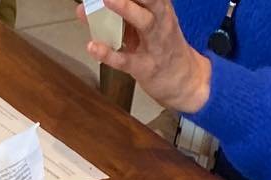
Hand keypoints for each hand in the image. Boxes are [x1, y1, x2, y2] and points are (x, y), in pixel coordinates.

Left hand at [78, 0, 211, 113]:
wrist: (184, 81)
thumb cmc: (161, 48)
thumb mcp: (147, 27)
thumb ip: (121, 16)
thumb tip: (85, 9)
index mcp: (161, 9)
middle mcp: (161, 22)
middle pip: (151, 0)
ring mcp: (154, 45)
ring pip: (144, 23)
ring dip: (126, 9)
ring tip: (106, 0)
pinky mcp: (145, 68)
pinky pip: (126, 60)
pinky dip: (109, 54)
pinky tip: (93, 47)